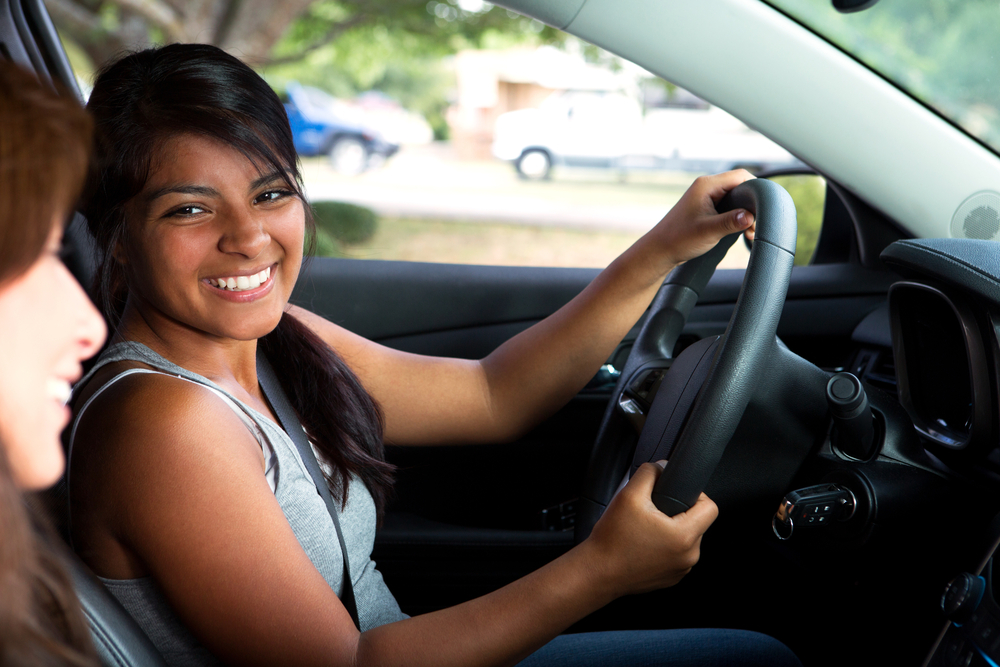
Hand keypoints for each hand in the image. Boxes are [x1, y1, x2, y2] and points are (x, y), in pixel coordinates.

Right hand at [583, 461, 718, 596]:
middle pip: (697, 523)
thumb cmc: (612, 540)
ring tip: (646, 528)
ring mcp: (680, 570)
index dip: (695, 494)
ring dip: (671, 530)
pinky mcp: (670, 578)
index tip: (676, 494)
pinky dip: (664, 546)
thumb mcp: (628, 495)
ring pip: (686, 539)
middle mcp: (688, 556)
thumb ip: (648, 473)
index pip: (710, 508)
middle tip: (653, 511)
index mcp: (684, 536)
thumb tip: (660, 467)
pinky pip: (676, 555)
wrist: (597, 572)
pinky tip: (644, 543)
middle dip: (678, 512)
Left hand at [651, 169, 756, 266]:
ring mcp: (706, 197)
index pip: (741, 175)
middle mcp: (707, 187)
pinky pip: (728, 206)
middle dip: (752, 203)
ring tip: (749, 231)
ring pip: (736, 197)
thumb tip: (751, 217)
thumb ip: (731, 222)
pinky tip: (742, 230)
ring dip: (745, 212)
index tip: (764, 207)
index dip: (756, 188)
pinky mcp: (707, 208)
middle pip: (740, 185)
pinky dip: (737, 216)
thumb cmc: (679, 239)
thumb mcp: (708, 231)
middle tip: (755, 224)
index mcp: (706, 185)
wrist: (660, 250)